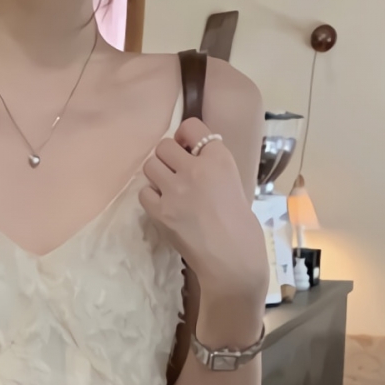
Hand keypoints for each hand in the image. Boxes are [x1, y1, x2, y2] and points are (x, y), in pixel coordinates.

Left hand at [140, 118, 265, 297]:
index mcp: (219, 157)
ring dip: (157, 175)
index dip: (184, 137)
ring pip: (150, 165)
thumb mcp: (234, 182)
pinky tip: (163, 206)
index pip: (190, 126)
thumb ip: (212, 167)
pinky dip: (150, 197)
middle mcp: (195, 168)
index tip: (186, 149)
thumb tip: (190, 159)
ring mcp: (175, 190)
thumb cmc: (241, 226)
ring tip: (168, 190)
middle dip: (168, 157)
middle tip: (175, 173)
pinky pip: (143, 192)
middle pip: (164, 145)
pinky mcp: (160, 212)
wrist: (232, 259)